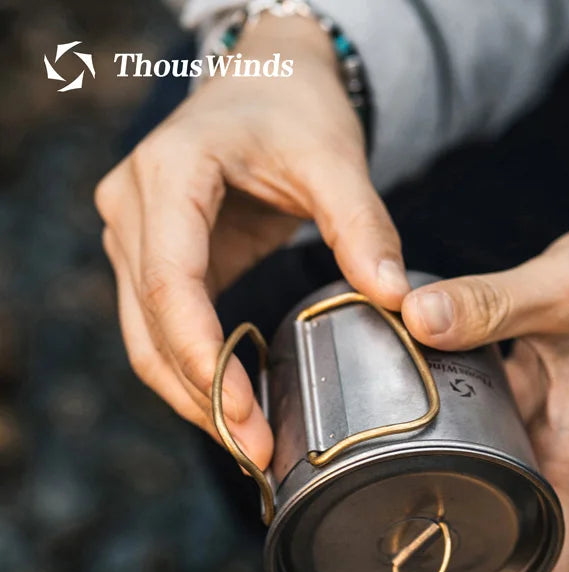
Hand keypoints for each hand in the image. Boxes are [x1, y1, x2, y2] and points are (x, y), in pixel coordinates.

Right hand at [96, 15, 406, 468]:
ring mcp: (136, 236)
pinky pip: (163, 329)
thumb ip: (363, 225)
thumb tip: (394, 299)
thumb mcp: (334, 157)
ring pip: (146, 337)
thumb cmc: (293, 108)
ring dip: (193, 397)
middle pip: (149, 325)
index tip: (243, 412)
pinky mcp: (155, 259)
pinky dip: (196, 373)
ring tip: (246, 445)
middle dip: (202, 397)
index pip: (169, 282)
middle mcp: (134, 208)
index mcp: (169, 175)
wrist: (265, 82)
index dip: (201, 355)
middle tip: (254, 453)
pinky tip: (236, 406)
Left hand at [401, 200, 568, 571]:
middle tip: (399, 510)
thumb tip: (418, 318)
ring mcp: (556, 405)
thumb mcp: (567, 290)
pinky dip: (467, 398)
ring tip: (394, 450)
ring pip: (501, 449)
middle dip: (467, 514)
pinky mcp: (548, 373)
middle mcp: (566, 434)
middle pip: (517, 503)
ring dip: (458, 453)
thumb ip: (490, 306)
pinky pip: (499, 401)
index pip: (557, 542)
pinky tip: (428, 377)